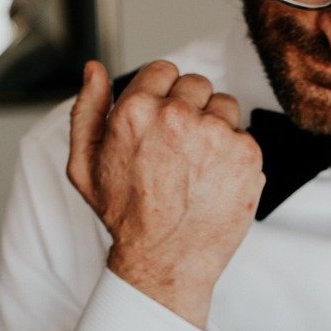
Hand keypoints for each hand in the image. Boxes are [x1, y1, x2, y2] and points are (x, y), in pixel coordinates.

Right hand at [67, 59, 264, 324]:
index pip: (164, 70)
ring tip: (198, 164)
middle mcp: (178, 115)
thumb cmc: (125, 217)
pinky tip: (215, 179)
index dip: (163, 95)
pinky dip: (234, 154)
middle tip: (179, 148)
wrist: (164, 261)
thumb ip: (87, 110)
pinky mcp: (246, 153)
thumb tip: (95, 69)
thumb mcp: (85, 165)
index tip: (163, 121)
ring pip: (225, 105)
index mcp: (138, 109)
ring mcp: (216, 133)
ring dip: (216, 126)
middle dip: (190, 108)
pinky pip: (245, 135)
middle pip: (197, 84)